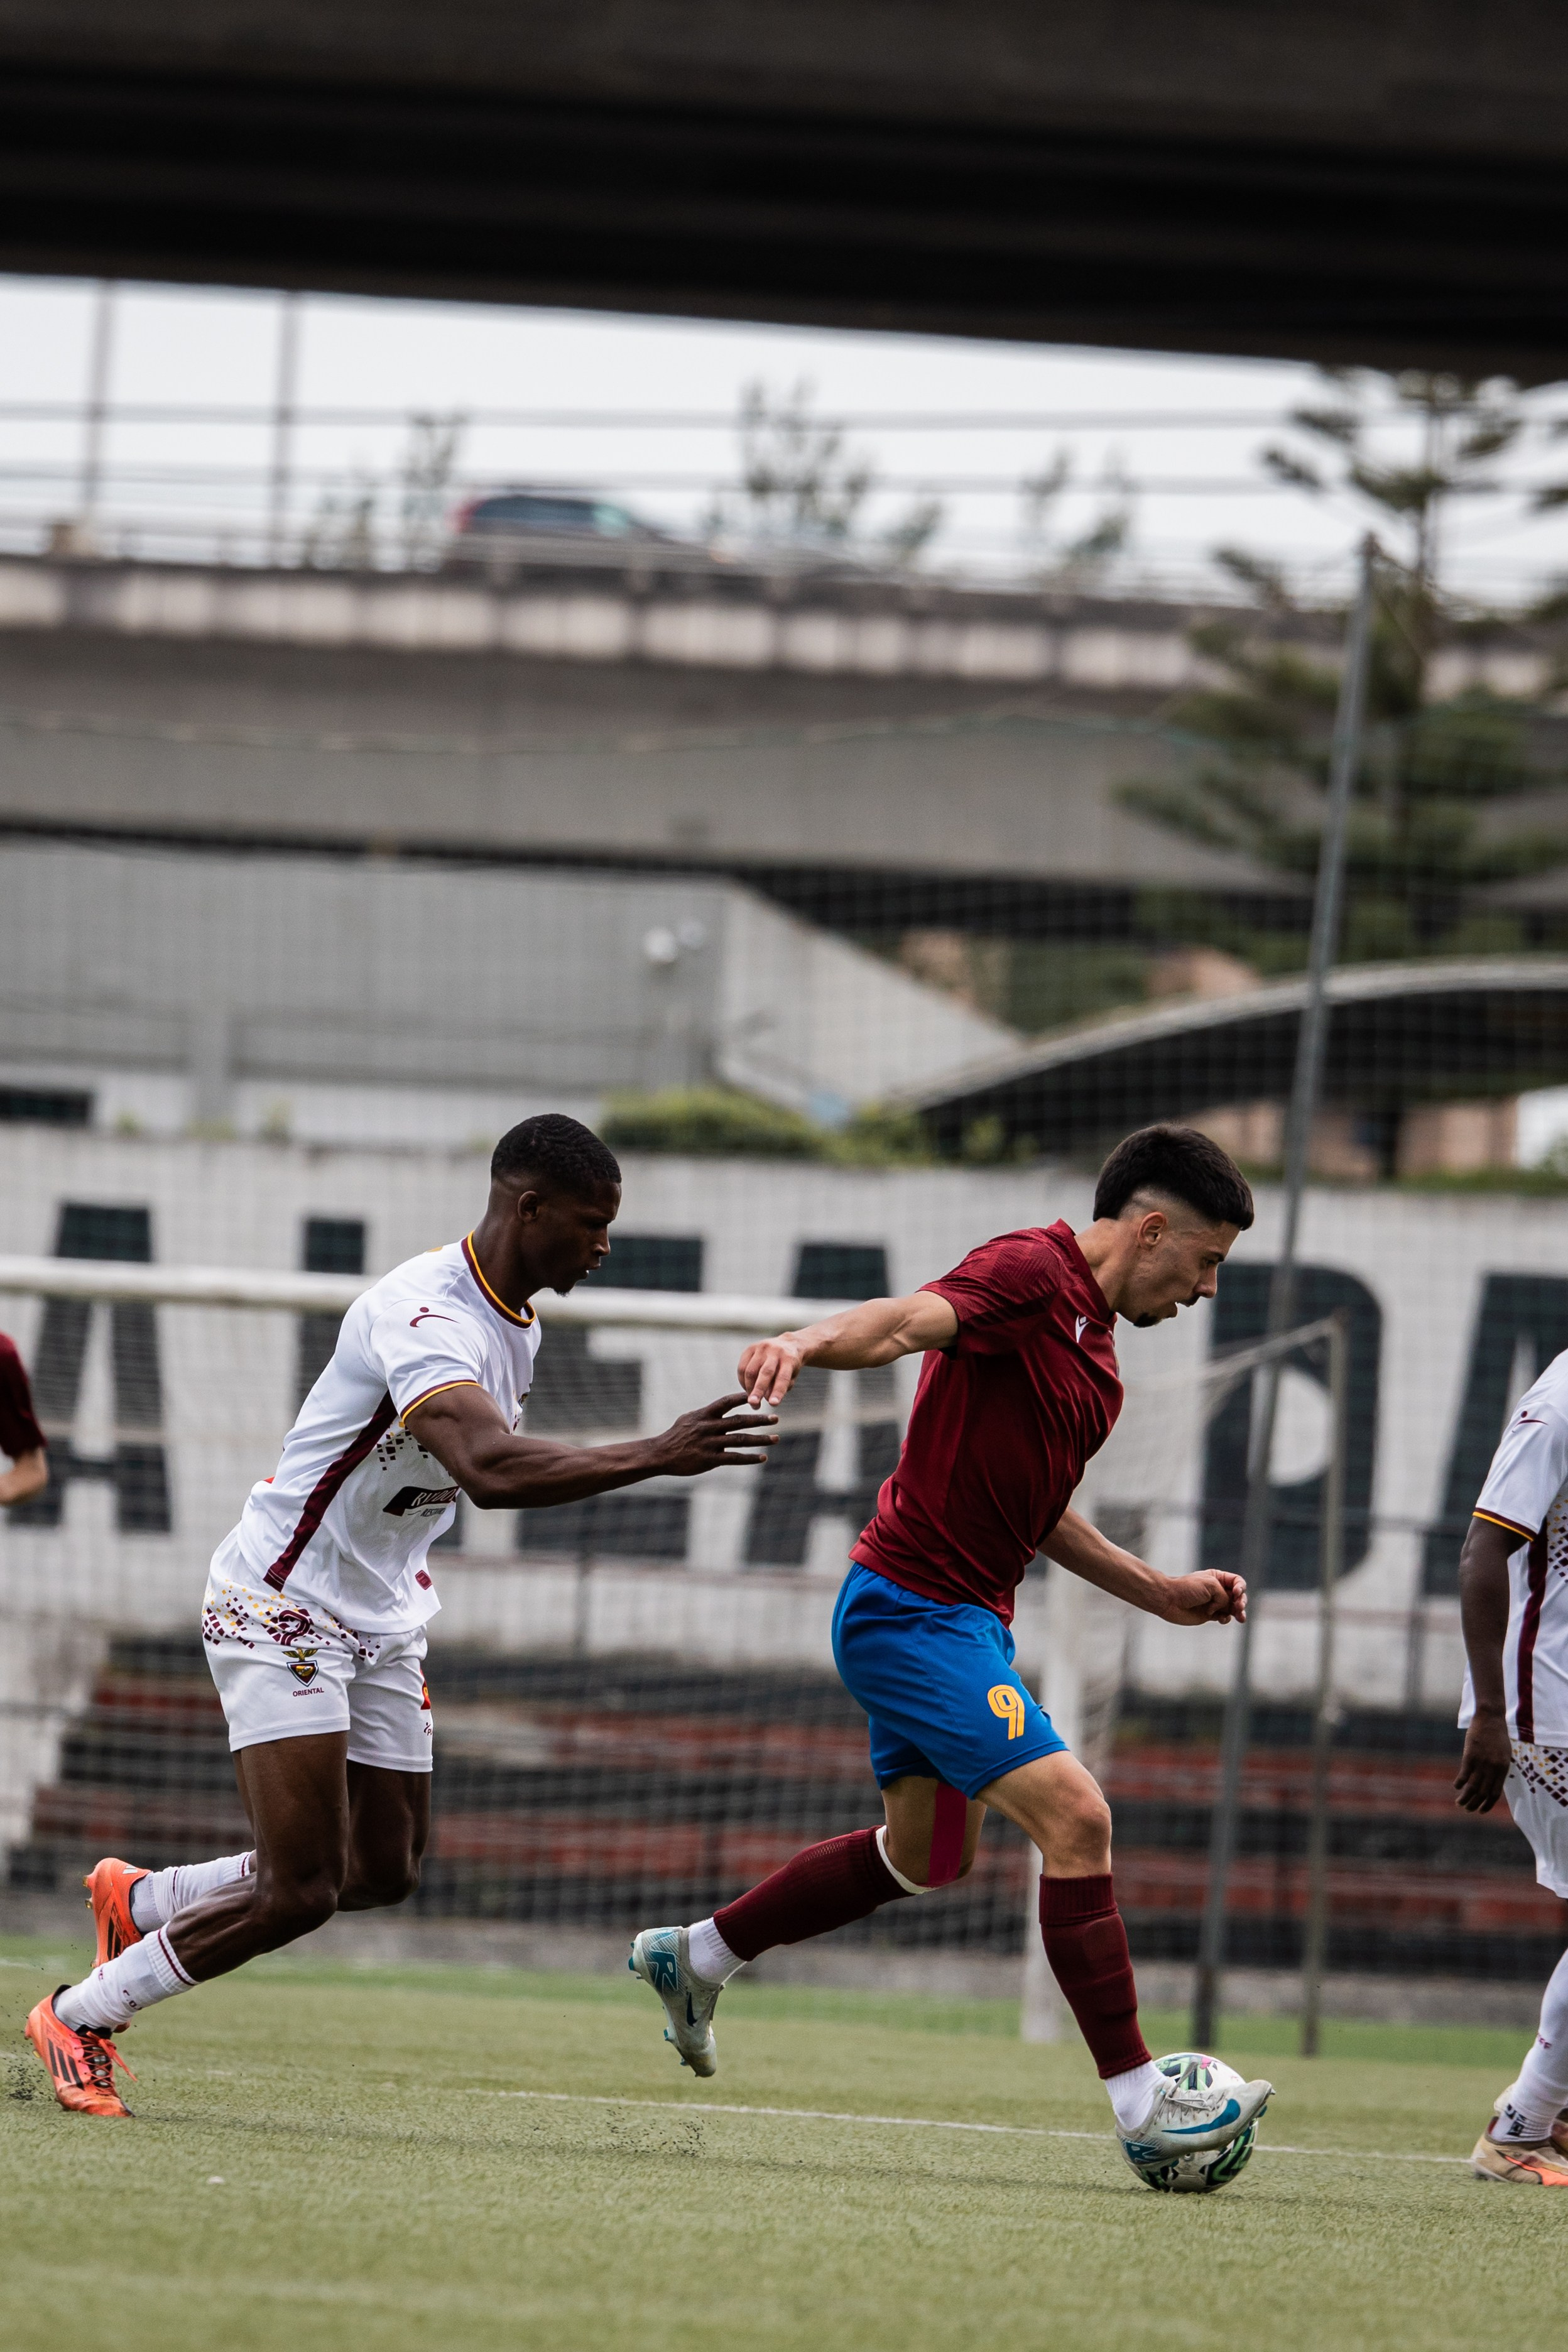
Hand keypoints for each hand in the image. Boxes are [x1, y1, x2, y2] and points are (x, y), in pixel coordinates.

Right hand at [652, 1393, 778, 1475]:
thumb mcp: (689, 1419)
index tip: (758, 1396)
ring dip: (760, 1439)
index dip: (742, 1398)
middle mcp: (709, 1427)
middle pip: (739, 1421)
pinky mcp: (710, 1459)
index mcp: (704, 1415)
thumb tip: (721, 1408)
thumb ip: (707, 1414)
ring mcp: (710, 1444)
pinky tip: (762, 1457)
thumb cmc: (675, 1435)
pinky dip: (750, 1458)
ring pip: (740, 1440)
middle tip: (775, 1419)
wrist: (661, 1454)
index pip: (726, 1402)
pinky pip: (734, 1458)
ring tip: (775, 1438)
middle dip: (759, 1420)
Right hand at [738, 1334, 807, 1407]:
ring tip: (752, 1400)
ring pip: (750, 1371)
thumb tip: (766, 1398)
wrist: (787, 1344)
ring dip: (749, 1388)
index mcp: (789, 1359)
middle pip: (765, 1372)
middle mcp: (775, 1351)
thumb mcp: (791, 1377)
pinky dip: (743, 1380)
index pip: (783, 1377)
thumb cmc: (789, 1366)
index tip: (773, 1404)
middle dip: (758, 1389)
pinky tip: (747, 1388)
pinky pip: (742, 1367)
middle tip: (753, 1404)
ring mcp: (762, 1348)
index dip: (778, 1392)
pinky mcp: (750, 1348)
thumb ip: (779, 1388)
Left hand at [1161, 1570, 1246, 1626]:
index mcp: (1217, 1578)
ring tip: (1241, 1618)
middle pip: (1238, 1596)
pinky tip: (1222, 1619)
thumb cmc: (1187, 1589)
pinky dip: (1226, 1619)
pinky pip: (1224, 1617)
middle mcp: (1217, 1590)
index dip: (1241, 1587)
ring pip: (1233, 1609)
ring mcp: (1214, 1603)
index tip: (1236, 1593)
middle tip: (1239, 1607)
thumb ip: (1224, 1596)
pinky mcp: (1209, 1615)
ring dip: (1239, 1613)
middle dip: (1242, 1602)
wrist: (1169, 1600)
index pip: (1237, 1582)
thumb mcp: (1210, 1585)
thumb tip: (1226, 1609)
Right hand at [1455, 1712, 1511, 1812]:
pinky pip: (1464, 1774)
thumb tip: (1493, 1784)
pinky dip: (1459, 1783)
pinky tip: (1456, 1786)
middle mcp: (1493, 1769)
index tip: (1481, 1811)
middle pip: (1483, 1793)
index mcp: (1503, 1769)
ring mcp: (1481, 1763)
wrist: (1490, 1718)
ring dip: (1465, 1798)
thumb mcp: (1504, 1754)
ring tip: (1459, 1803)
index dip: (1487, 1805)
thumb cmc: (1498, 1736)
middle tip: (1467, 1809)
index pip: (1495, 1794)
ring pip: (1472, 1787)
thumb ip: (1499, 1769)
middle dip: (1474, 1804)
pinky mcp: (1470, 1756)